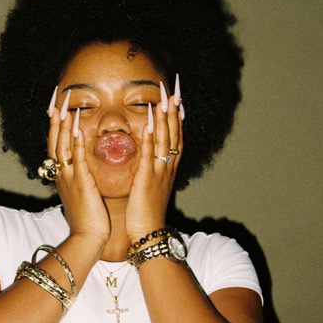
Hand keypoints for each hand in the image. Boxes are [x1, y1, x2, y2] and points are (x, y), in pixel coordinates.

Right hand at [47, 95, 110, 246]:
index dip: (56, 128)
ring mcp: (69, 179)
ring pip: (62, 148)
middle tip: (57, 100)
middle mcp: (62, 176)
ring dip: (63, 127)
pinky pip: (76, 160)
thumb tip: (82, 171)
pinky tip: (77, 130)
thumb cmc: (88, 221)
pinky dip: (75, 144)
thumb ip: (80, 180)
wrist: (88, 239)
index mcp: (63, 177)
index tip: (56, 109)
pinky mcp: (81, 185)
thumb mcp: (80, 195)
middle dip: (56, 121)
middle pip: (55, 142)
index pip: (56, 147)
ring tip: (64, 108)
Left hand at [125, 81, 183, 241]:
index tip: (177, 99)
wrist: (149, 233)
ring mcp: (160, 172)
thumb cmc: (146, 213)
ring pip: (166, 139)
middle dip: (174, 111)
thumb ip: (151, 170)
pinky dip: (153, 136)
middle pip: (175, 133)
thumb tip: (148, 158)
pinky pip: (151, 153)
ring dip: (166, 117)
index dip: (177, 118)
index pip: (176, 137)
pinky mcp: (148, 178)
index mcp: (168, 169)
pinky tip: (152, 121)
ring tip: (166, 98)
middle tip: (174, 89)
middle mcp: (168, 167)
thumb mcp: (151, 187)